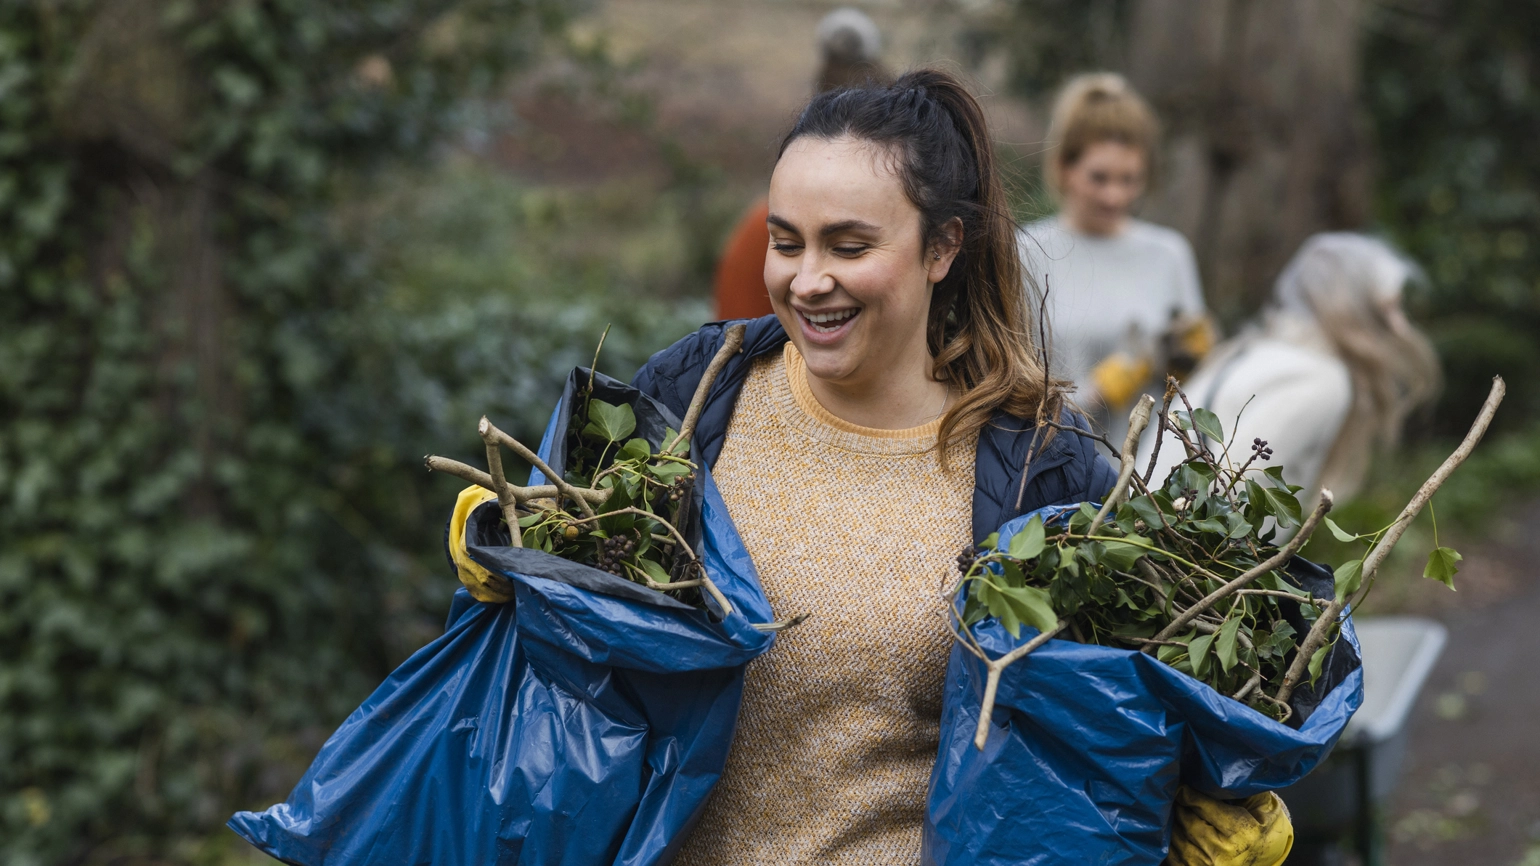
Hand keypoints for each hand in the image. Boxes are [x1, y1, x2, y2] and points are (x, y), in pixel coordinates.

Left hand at [1166, 784, 1292, 865]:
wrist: (1272, 858)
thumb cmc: (1268, 829)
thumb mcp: (1264, 805)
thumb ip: (1241, 788)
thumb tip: (1216, 771)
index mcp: (1242, 831)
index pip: (1203, 806)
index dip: (1187, 792)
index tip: (1181, 785)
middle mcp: (1224, 851)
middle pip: (1188, 821)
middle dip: (1179, 805)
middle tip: (1173, 794)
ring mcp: (1210, 865)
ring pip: (1178, 838)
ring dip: (1173, 822)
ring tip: (1172, 810)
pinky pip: (1175, 857)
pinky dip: (1171, 842)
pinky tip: (1174, 830)